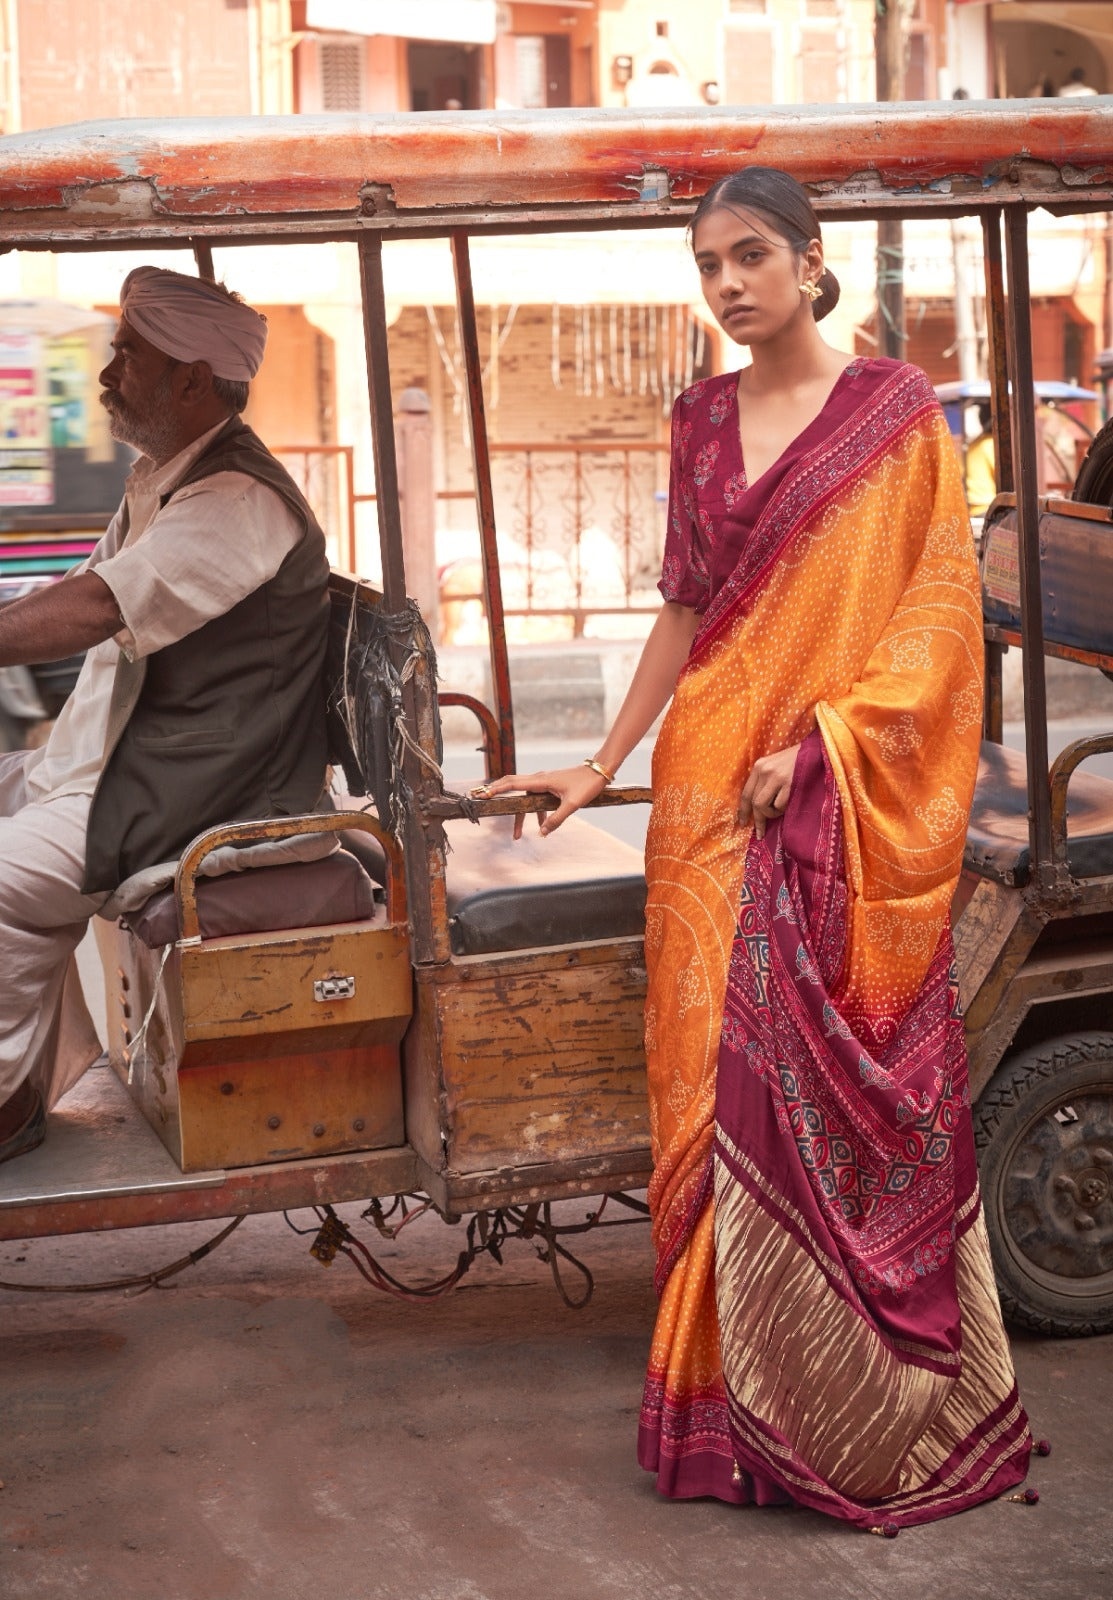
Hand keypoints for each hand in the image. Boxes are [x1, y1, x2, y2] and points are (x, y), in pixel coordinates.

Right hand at [468, 764, 608, 838]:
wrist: (599, 771)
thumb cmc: (587, 784)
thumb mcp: (572, 804)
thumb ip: (556, 819)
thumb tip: (543, 833)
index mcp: (541, 781)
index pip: (512, 784)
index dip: (496, 790)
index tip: (483, 794)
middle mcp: (539, 779)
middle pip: (512, 786)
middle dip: (497, 794)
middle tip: (481, 799)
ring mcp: (544, 782)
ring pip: (524, 797)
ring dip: (520, 814)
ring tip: (517, 835)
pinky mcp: (550, 786)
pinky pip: (536, 799)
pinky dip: (534, 812)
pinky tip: (540, 826)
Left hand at [738, 743, 800, 839]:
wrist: (815, 751)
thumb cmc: (795, 761)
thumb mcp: (775, 766)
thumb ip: (764, 782)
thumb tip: (755, 808)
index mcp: (759, 766)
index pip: (745, 793)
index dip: (743, 811)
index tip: (742, 823)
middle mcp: (764, 770)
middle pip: (754, 803)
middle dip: (757, 820)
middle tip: (760, 833)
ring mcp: (776, 777)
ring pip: (763, 806)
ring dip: (772, 814)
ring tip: (780, 810)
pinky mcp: (789, 783)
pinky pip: (779, 805)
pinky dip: (783, 809)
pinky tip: (790, 802)